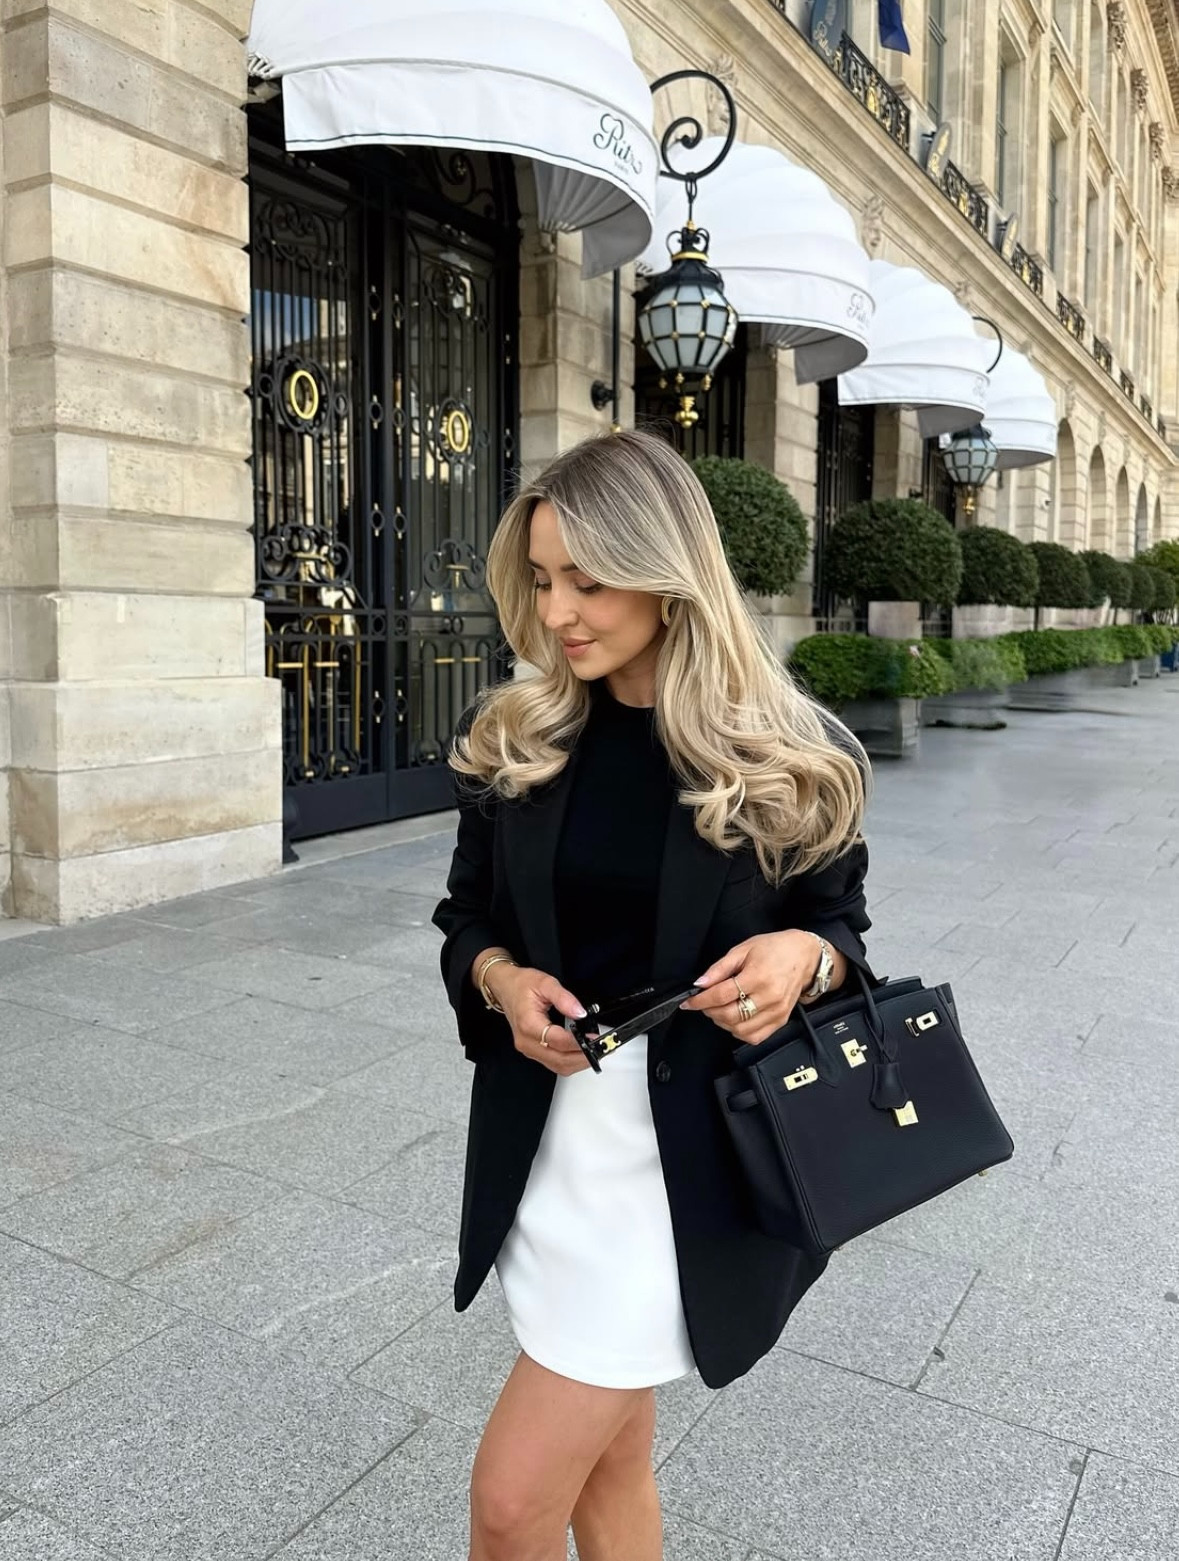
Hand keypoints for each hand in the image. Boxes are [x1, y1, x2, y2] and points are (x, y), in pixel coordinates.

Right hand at [490, 965, 591, 1074]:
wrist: (505, 988)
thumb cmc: (521, 985)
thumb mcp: (545, 983)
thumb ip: (564, 998)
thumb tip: (580, 1013)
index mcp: (528, 1024)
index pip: (556, 1041)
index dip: (578, 1042)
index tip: (594, 1038)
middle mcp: (526, 1042)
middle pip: (559, 1060)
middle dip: (583, 1057)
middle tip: (602, 1049)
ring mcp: (528, 1049)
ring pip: (557, 1066)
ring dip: (579, 1063)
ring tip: (596, 1051)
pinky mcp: (532, 1052)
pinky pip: (553, 1063)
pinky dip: (570, 1061)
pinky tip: (582, 1053)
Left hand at [679, 931, 825, 1046]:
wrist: (805, 956)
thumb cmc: (775, 949)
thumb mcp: (743, 949)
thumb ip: (719, 968)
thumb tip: (700, 984)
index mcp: (758, 976)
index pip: (721, 995)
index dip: (700, 1001)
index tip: (689, 1002)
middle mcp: (769, 997)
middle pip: (729, 1015)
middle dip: (709, 1012)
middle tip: (703, 1004)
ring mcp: (776, 1012)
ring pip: (740, 1030)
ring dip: (722, 1023)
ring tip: (719, 1010)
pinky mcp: (781, 1021)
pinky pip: (755, 1037)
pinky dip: (739, 1032)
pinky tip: (735, 1019)